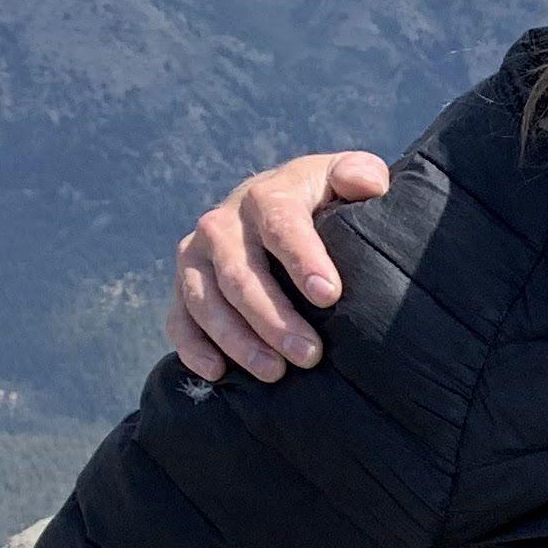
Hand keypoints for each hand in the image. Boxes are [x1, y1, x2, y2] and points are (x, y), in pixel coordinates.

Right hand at [170, 152, 386, 381]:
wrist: (280, 206)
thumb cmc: (325, 200)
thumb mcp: (346, 178)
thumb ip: (360, 175)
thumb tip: (367, 184)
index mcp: (267, 195)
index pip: (280, 223)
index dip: (302, 259)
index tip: (329, 296)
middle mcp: (223, 224)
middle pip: (240, 274)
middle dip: (273, 318)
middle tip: (310, 355)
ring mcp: (198, 255)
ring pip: (206, 300)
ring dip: (237, 340)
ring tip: (275, 372)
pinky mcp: (186, 284)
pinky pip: (179, 318)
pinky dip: (193, 347)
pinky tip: (217, 373)